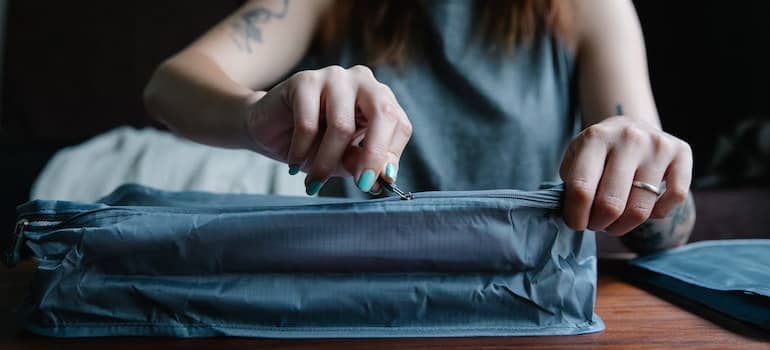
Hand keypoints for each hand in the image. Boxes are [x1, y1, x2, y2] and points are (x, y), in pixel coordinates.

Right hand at [245, 65, 411, 194]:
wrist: (271, 129)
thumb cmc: (315, 144)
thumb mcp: (345, 158)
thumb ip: (363, 163)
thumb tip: (381, 179)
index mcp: (380, 99)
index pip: (399, 125)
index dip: (390, 155)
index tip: (375, 183)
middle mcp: (363, 81)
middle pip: (382, 114)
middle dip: (372, 155)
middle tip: (361, 185)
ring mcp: (334, 77)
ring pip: (341, 126)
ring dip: (326, 162)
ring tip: (313, 183)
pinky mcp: (305, 80)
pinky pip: (308, 124)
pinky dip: (301, 151)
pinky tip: (295, 165)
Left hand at [559, 116, 692, 235]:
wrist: (629, 127)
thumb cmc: (598, 152)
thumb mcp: (575, 159)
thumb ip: (571, 185)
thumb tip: (576, 218)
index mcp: (596, 137)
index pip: (581, 190)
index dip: (576, 216)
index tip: (576, 223)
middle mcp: (629, 137)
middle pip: (610, 204)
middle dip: (598, 224)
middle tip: (596, 223)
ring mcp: (657, 144)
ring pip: (640, 209)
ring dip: (623, 226)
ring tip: (614, 221)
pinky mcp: (681, 151)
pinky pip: (675, 198)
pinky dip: (658, 213)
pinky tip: (646, 208)